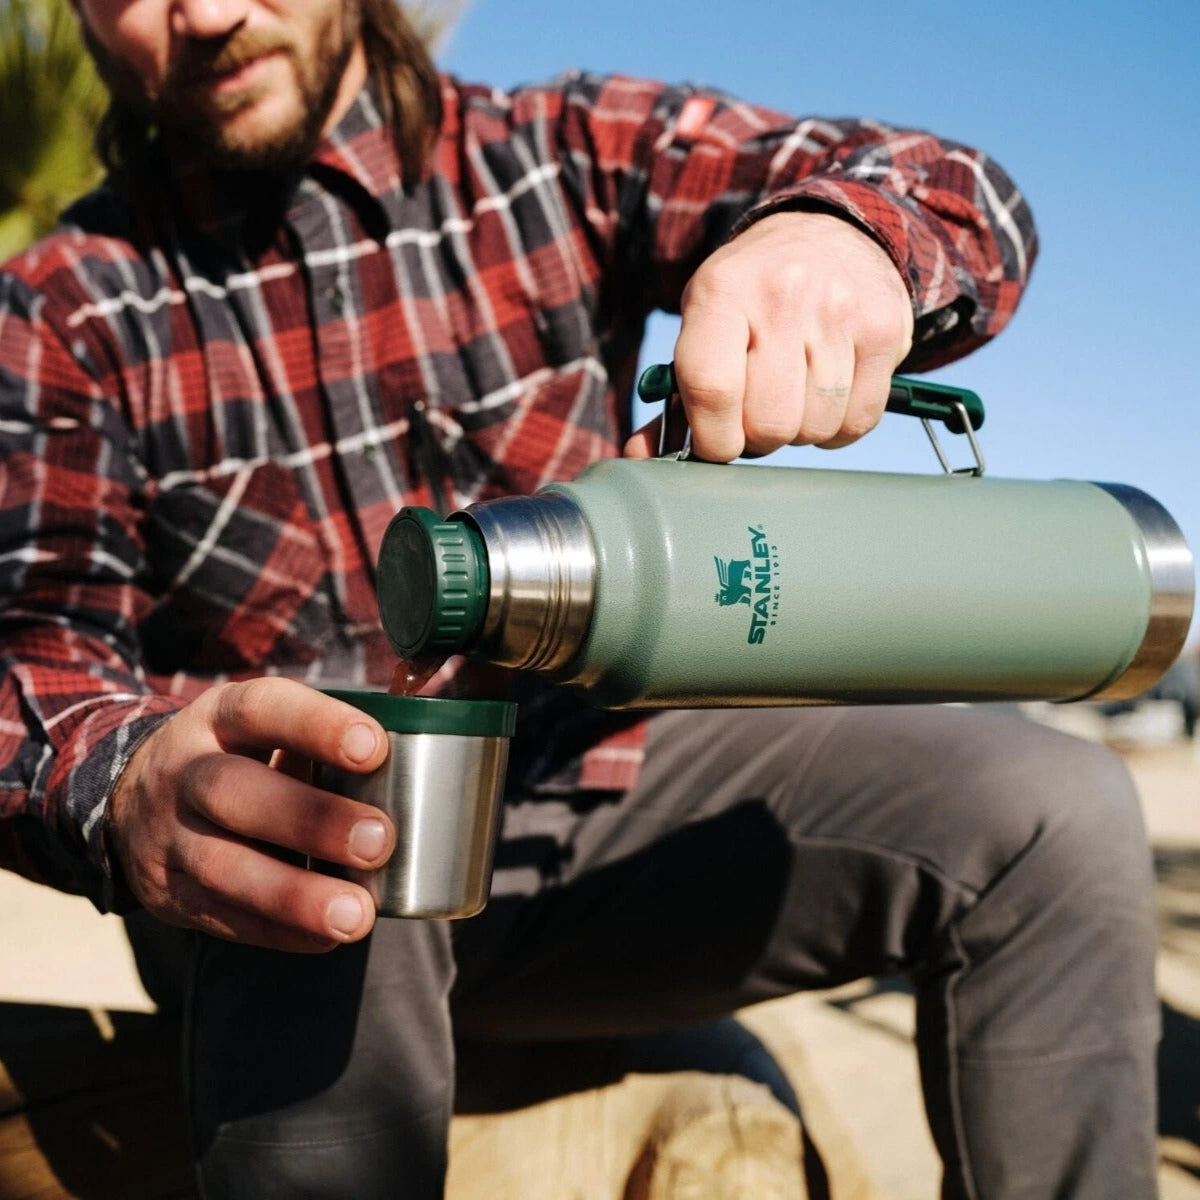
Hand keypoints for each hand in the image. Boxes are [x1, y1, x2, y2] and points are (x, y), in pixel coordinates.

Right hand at [108, 679, 394, 952]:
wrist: (133, 803)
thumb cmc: (241, 759)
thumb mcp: (265, 729)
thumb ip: (326, 740)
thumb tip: (424, 755)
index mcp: (221, 717)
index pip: (263, 708)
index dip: (317, 725)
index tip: (375, 748)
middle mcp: (186, 771)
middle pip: (234, 791)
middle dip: (311, 819)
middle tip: (380, 841)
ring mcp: (168, 836)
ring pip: (222, 867)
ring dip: (295, 895)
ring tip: (357, 915)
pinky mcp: (167, 894)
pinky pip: (219, 919)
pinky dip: (279, 931)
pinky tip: (329, 938)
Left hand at [625, 211, 913, 461]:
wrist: (831, 232)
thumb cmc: (751, 296)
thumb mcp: (704, 320)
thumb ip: (675, 392)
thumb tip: (642, 456)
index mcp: (722, 293)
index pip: (711, 387)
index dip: (712, 438)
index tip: (715, 443)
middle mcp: (783, 296)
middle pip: (769, 421)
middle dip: (758, 436)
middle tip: (756, 413)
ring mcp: (840, 312)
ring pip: (815, 426)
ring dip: (799, 431)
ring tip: (793, 396)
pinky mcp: (884, 330)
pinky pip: (858, 420)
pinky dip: (838, 427)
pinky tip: (826, 397)